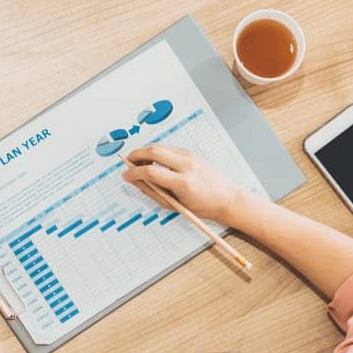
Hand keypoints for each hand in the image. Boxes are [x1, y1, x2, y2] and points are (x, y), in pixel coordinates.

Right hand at [121, 145, 244, 224]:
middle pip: (153, 151)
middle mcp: (187, 166)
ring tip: (139, 163)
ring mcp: (190, 157)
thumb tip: (135, 181)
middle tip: (127, 162)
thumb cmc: (203, 206)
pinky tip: (153, 162)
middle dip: (136, 154)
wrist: (227, 198)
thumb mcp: (174, 205)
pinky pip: (168, 148)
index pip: (151, 171)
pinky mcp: (191, 153)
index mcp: (183, 183)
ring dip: (145, 152)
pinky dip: (156, 153)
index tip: (126, 176)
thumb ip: (152, 192)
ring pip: (160, 146)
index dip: (134, 172)